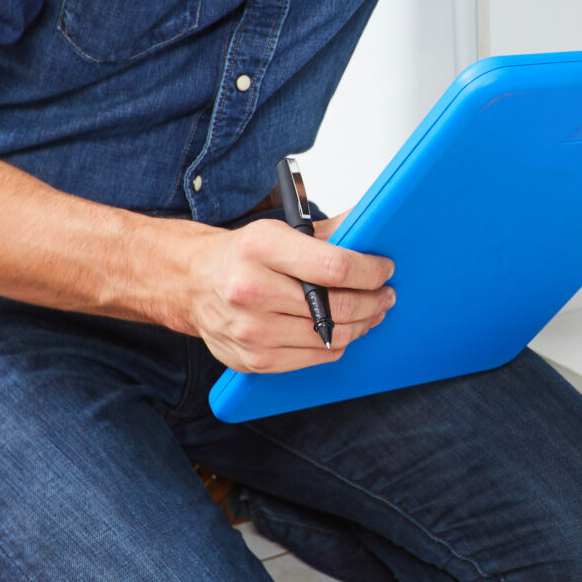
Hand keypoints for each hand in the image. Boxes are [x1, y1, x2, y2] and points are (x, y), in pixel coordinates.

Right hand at [182, 219, 395, 373]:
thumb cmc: (245, 255)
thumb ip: (333, 230)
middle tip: (385, 294)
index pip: (335, 266)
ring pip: (331, 336)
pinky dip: (337, 343)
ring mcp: (250, 330)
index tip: (384, 269)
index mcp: (260, 248)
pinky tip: (344, 330)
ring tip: (371, 312)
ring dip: (362, 324)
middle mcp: (250, 290)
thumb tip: (377, 222)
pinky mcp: (252, 359)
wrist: (195, 283)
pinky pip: (315, 356)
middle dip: (373, 300)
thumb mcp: (284, 229)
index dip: (370, 271)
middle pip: (337, 305)